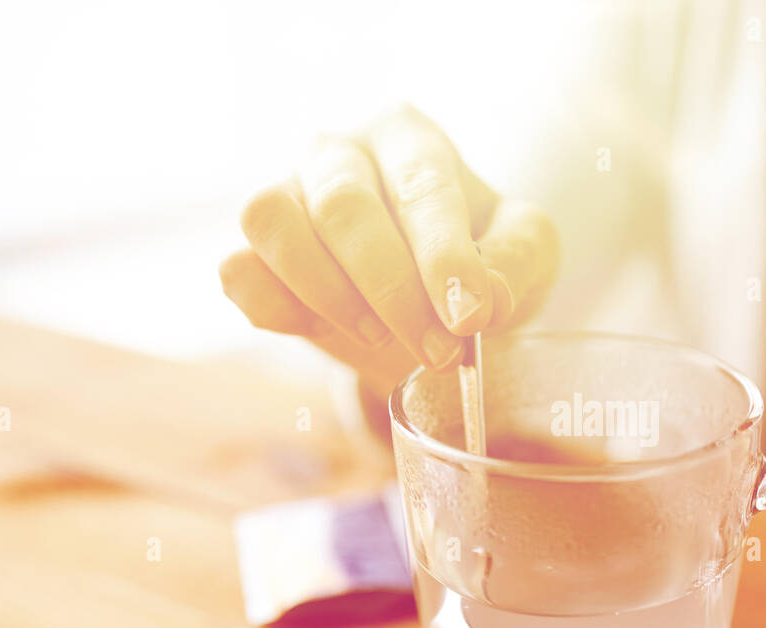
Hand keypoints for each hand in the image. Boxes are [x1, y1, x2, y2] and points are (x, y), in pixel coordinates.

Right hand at [218, 103, 558, 397]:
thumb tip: (486, 298)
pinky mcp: (251, 249)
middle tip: (437, 352)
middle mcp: (338, 152)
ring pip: (275, 224)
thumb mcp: (524, 252)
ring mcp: (285, 194)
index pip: (421, 186)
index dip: (443, 257)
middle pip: (344, 207)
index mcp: (409, 137)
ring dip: (330, 296)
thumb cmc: (478, 256)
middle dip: (393, 291)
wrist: (429, 296)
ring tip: (381, 339)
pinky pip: (240, 271)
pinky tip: (323, 332)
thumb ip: (514, 264)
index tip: (467, 317)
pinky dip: (275, 307)